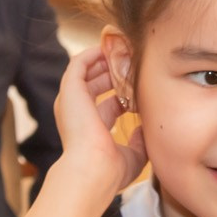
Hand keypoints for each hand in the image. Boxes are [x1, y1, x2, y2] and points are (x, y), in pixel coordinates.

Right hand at [51, 48, 146, 199]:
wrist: (93, 170)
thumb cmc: (111, 170)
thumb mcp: (134, 155)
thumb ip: (140, 141)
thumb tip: (145, 128)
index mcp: (93, 129)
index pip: (110, 104)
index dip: (127, 92)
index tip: (144, 82)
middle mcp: (80, 113)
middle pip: (98, 84)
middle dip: (117, 71)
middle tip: (136, 59)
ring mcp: (73, 101)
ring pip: (87, 71)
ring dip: (105, 58)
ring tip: (125, 46)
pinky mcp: (70, 89)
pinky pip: (79, 62)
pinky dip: (94, 53)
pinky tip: (111, 47)